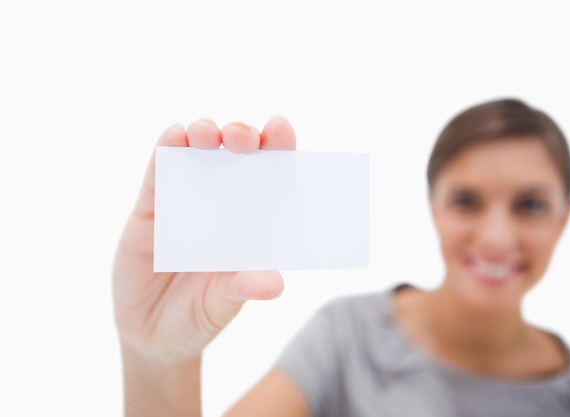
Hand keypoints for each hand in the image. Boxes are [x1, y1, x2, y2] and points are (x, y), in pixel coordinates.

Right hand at [113, 116, 295, 364]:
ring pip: (196, 156)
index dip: (277, 148)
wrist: (153, 336)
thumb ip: (243, 289)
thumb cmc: (200, 316)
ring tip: (206, 133)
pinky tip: (172, 136)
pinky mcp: (150, 210)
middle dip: (240, 137)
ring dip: (202, 136)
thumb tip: (275, 283)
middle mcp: (222, 204)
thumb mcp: (223, 305)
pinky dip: (165, 152)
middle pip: (235, 157)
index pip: (270, 175)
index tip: (280, 128)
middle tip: (243, 137)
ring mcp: (185, 203)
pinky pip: (158, 175)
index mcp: (250, 221)